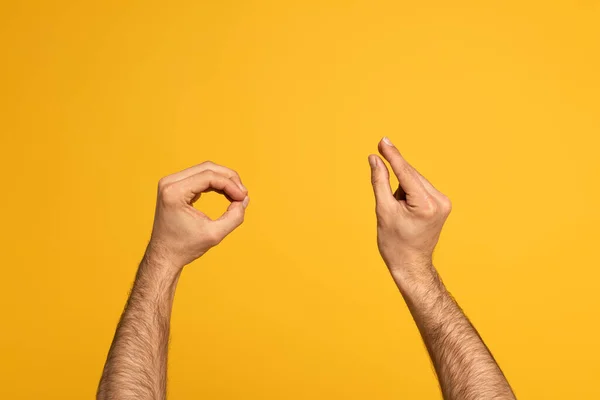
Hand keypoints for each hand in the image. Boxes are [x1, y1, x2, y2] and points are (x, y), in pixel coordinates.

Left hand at [146, 161, 248, 269]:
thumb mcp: (214, 235)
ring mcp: (170, 183)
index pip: (208, 177)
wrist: (164, 255)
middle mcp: (169, 183)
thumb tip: (244, 200)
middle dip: (229, 178)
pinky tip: (227, 194)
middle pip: (207, 168)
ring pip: (204, 170)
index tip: (243, 197)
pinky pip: (199, 177)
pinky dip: (215, 183)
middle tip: (243, 193)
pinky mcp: (175, 187)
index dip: (230, 184)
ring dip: (224, 180)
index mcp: (174, 192)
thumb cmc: (184, 247)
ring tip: (237, 195)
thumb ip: (234, 217)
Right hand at [368, 137, 450, 277]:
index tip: (383, 141)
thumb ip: (380, 181)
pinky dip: (408, 193)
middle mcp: (440, 201)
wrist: (411, 265)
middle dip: (395, 181)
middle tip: (387, 202)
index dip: (393, 156)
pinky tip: (405, 210)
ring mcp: (444, 203)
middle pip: (411, 176)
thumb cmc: (395, 243)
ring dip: (401, 189)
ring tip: (397, 213)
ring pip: (415, 181)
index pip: (406, 173)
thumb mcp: (383, 210)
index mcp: (426, 204)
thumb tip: (375, 159)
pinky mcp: (442, 204)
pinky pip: (419, 188)